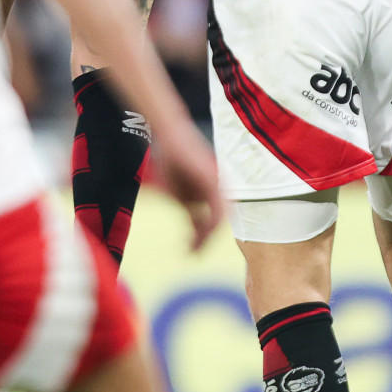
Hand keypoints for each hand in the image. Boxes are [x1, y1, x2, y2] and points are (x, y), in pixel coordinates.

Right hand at [148, 115, 223, 250]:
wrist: (170, 137)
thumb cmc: (171, 162)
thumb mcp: (178, 193)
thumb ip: (189, 210)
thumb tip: (192, 231)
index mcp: (213, 195)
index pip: (213, 222)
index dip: (203, 239)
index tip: (191, 252)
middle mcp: (221, 191)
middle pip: (218, 223)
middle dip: (206, 242)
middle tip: (193, 254)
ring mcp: (219, 185)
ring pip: (219, 219)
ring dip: (207, 236)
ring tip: (194, 248)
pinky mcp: (213, 180)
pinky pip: (216, 206)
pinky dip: (210, 221)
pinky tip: (202, 233)